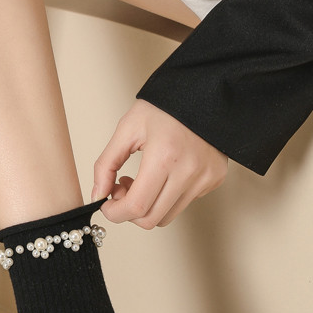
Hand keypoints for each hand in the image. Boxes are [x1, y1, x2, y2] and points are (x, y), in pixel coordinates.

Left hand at [91, 99, 227, 228]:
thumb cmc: (164, 107)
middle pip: (151, 219)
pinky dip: (167, 197)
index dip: (115, 213)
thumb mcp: (127, 129)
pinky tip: (163, 174)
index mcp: (164, 157)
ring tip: (143, 179)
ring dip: (148, 205)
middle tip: (123, 187)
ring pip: (168, 216)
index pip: (137, 207)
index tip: (107, 205)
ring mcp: (205, 178)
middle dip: (129, 212)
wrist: (203, 93)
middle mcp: (189, 172)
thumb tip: (98, 195)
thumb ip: (106, 164)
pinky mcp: (214, 180)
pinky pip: (184, 203)